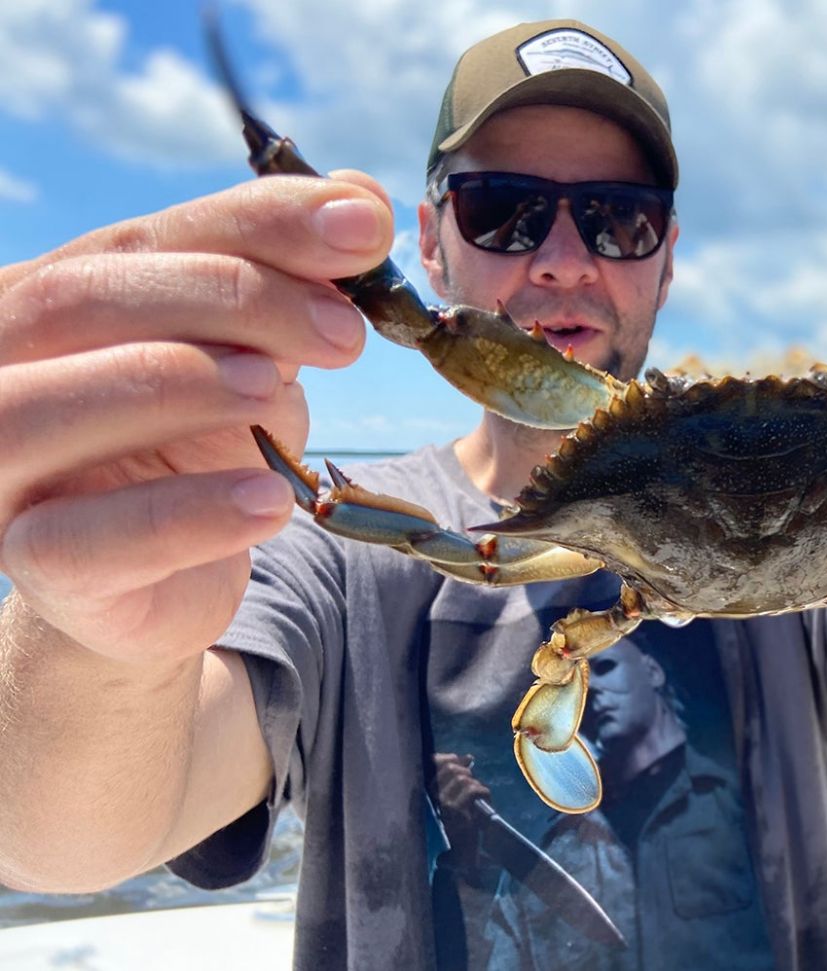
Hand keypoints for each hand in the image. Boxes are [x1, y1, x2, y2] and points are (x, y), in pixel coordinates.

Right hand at [0, 172, 392, 661]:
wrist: (165, 582)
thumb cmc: (198, 447)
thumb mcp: (253, 353)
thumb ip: (293, 278)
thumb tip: (363, 199)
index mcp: (50, 299)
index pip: (142, 237)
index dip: (255, 221)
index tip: (363, 227)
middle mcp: (3, 367)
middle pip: (81, 298)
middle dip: (228, 296)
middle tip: (343, 332)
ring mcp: (3, 470)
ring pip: (45, 409)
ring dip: (179, 385)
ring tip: (278, 390)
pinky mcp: (38, 568)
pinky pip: (83, 541)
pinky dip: (185, 515)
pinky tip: (270, 502)